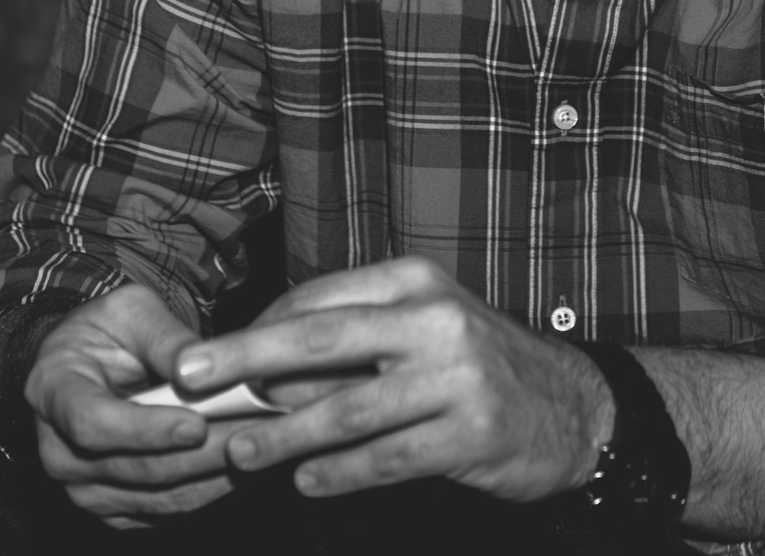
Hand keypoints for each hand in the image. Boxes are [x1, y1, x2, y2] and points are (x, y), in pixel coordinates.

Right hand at [24, 283, 262, 527]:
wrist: (89, 365)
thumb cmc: (107, 332)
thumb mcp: (130, 311)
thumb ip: (164, 338)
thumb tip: (199, 369)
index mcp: (50, 392)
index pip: (93, 424)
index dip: (145, 429)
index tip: (197, 423)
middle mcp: (57, 451)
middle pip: (135, 468)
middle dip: (199, 454)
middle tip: (255, 433)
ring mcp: (83, 488)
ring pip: (159, 497)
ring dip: (214, 475)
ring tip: (261, 446)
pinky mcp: (114, 511)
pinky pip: (168, 511)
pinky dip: (210, 490)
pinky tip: (243, 464)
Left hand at [169, 256, 613, 502]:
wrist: (576, 408)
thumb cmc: (475, 362)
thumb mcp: (420, 324)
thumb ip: (352, 334)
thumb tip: (257, 359)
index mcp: (411, 282)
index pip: (315, 301)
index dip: (255, 330)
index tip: (205, 353)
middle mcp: (432, 321)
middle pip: (317, 339)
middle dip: (243, 359)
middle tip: (188, 376)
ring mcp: (456, 379)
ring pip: (347, 409)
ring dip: (283, 433)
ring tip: (239, 450)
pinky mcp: (473, 436)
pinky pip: (389, 458)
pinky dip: (341, 473)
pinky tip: (307, 483)